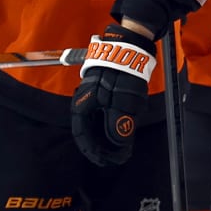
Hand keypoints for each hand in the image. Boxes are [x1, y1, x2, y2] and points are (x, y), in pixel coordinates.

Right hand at [71, 24, 157, 166]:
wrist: (127, 47)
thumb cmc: (122, 72)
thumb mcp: (124, 101)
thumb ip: (120, 124)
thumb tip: (120, 145)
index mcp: (83, 106)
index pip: (83, 137)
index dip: (95, 153)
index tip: (108, 162)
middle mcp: (84, 103)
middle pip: (88, 132)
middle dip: (101, 148)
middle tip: (115, 159)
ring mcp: (92, 97)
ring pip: (95, 124)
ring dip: (106, 138)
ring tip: (119, 149)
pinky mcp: (102, 93)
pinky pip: (102, 115)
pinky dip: (110, 126)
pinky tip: (121, 130)